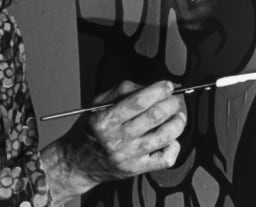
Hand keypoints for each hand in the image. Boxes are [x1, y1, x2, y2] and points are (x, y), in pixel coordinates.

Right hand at [41, 80, 186, 201]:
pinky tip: (171, 138)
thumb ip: (123, 91)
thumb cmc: (90, 131)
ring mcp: (128, 156)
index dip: (158, 91)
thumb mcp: (98, 104)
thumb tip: (151, 86)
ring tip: (178, 115)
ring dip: (178, 122)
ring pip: (164, 136)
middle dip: (171, 103)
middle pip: (154, 117)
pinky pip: (165, 159)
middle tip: (175, 99)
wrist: (78, 162)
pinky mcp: (137, 169)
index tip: (168, 85)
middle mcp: (116, 139)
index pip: (137, 102)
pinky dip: (175, 146)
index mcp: (104, 120)